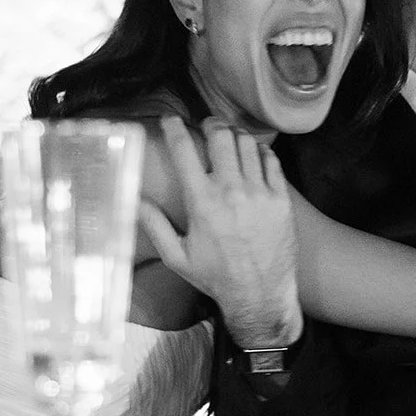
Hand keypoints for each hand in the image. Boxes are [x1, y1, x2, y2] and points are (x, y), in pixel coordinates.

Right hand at [140, 116, 302, 348]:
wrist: (260, 295)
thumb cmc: (216, 278)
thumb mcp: (177, 257)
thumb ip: (154, 225)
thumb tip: (135, 199)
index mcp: (202, 202)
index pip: (184, 150)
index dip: (174, 128)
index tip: (170, 120)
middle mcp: (232, 191)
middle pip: (221, 136)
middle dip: (211, 125)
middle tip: (207, 126)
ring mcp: (260, 193)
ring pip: (248, 144)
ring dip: (235, 136)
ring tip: (230, 140)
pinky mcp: (281, 199)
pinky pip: (271, 161)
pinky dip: (260, 152)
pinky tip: (253, 156)